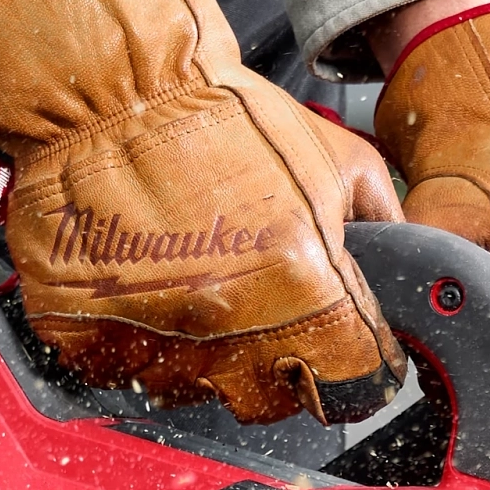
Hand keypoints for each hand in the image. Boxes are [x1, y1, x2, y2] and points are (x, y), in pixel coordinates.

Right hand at [0, 0, 404, 425]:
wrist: (113, 86)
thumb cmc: (218, 114)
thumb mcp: (334, 153)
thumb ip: (381, 216)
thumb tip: (403, 257)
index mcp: (303, 290)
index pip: (353, 382)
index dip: (353, 366)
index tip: (342, 351)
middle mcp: (229, 327)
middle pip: (270, 404)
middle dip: (276, 370)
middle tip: (262, 317)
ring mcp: (153, 335)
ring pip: (191, 393)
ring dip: (199, 358)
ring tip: (193, 292)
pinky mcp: (85, 332)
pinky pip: (118, 369)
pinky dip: (131, 344)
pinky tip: (141, 292)